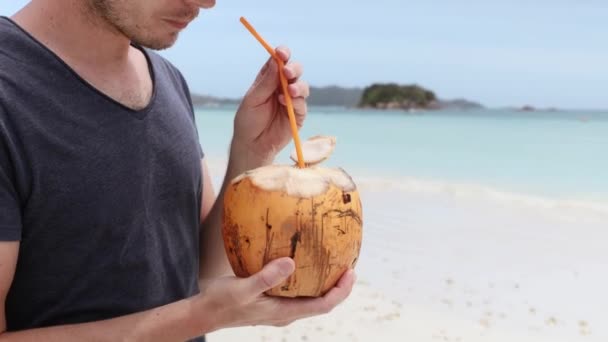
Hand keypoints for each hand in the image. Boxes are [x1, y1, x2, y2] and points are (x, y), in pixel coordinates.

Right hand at [197, 258, 355, 330]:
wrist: (204, 313)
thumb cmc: (221, 302)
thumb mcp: (243, 288)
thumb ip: (266, 277)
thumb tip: (290, 262)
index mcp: (284, 313)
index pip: (323, 306)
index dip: (340, 292)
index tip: (351, 273)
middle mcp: (286, 313)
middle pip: (322, 303)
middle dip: (339, 286)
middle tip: (349, 264)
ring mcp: (279, 308)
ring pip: (311, 297)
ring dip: (325, 283)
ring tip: (333, 261)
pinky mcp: (272, 301)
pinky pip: (297, 291)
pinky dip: (307, 278)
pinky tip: (302, 260)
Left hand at [231, 47, 309, 166]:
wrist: (252, 145)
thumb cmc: (248, 121)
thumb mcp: (252, 99)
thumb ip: (266, 82)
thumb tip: (276, 61)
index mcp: (269, 79)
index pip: (279, 61)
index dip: (282, 54)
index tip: (281, 53)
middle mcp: (282, 87)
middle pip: (295, 70)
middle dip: (294, 69)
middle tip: (287, 73)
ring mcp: (292, 100)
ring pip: (303, 86)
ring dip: (298, 86)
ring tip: (290, 91)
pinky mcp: (298, 115)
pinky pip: (302, 105)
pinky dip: (296, 102)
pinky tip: (285, 103)